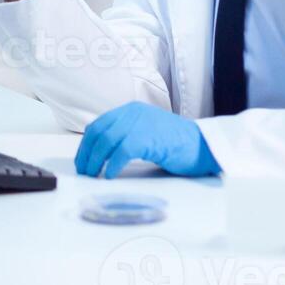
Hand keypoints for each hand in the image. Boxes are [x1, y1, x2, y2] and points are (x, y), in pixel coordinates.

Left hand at [75, 101, 220, 178]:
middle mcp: (133, 112)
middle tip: (84, 171)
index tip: (82, 160)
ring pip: (107, 141)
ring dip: (95, 160)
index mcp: (131, 110)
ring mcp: (142, 123)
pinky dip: (112, 165)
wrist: (203, 145)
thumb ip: (127, 135)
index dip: (86, 144)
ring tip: (93, 175)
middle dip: (87, 153)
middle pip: (99, 132)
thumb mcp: (147, 132)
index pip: (99, 125)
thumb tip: (101, 154)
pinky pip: (123, 151)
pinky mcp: (150, 138)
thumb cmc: (176, 144)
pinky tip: (110, 175)